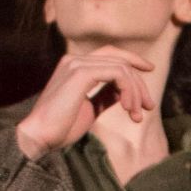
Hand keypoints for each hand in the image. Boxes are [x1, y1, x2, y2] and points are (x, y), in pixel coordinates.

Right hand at [15, 46, 156, 158]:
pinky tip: (128, 110)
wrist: (40, 137)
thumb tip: (125, 92)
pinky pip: (117, 73)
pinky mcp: (80, 73)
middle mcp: (75, 60)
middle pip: (119, 59)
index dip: (132, 60)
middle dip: (139, 83)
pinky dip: (128, 91)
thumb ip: (107, 96)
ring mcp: (76, 64)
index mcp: (75, 66)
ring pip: (121, 67)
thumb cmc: (62, 127)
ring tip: (137, 115)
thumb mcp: (91, 109)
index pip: (110, 54)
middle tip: (149, 107)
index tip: (150, 72)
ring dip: (135, 91)